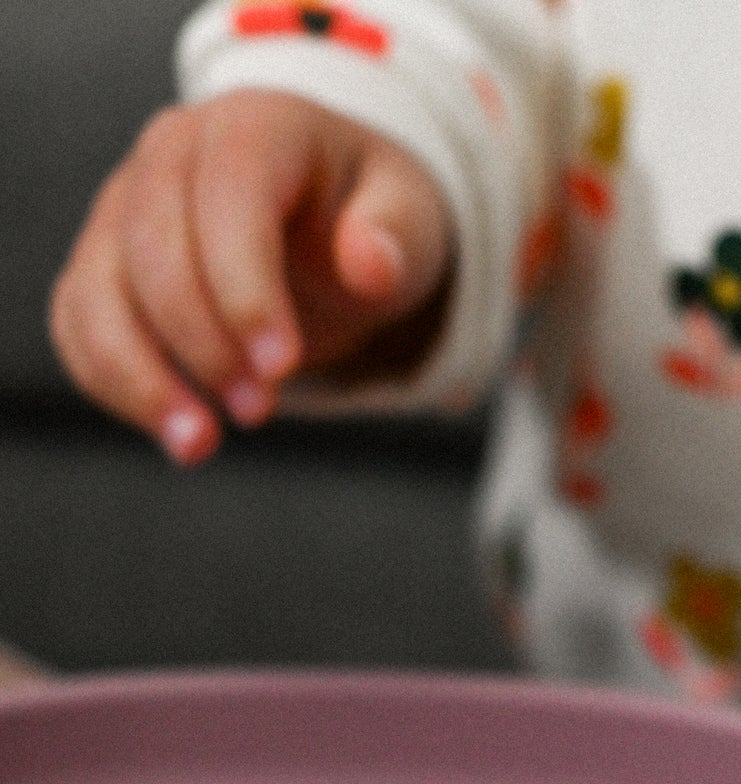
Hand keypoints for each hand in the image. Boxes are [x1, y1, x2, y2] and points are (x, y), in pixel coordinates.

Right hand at [50, 89, 452, 464]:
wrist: (324, 222)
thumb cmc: (365, 216)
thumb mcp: (406, 218)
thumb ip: (394, 237)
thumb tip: (371, 265)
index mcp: (253, 127)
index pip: (229, 193)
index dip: (245, 285)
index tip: (280, 366)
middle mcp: (171, 154)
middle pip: (153, 245)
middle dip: (202, 341)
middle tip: (260, 410)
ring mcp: (125, 208)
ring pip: (100, 288)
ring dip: (141, 377)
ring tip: (200, 445)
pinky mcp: (104, 266)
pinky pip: (80, 325)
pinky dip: (115, 385)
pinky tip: (173, 431)